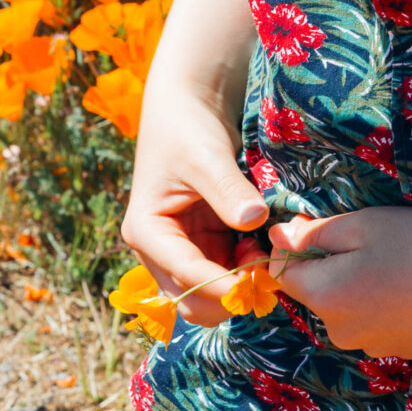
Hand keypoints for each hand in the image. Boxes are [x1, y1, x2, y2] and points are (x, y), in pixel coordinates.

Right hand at [121, 91, 267, 326]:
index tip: (262, 280)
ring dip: (240, 285)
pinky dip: (246, 272)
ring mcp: (183, 251)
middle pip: (192, 302)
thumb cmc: (189, 127)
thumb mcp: (207, 155)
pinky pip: (226, 276)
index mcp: (145, 232)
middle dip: (230, 294)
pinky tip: (261, 246)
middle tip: (266, 269)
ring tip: (263, 252)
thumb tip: (254, 220)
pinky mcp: (205, 246)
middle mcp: (159, 250)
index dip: (224, 285)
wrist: (191, 108)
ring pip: (211, 296)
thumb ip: (228, 189)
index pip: (185, 275)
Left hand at [268, 207, 411, 358]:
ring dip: (359, 287)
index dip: (295, 245)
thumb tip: (276, 238)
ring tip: (401, 264)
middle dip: (331, 267)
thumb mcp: (364, 225)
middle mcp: (341, 332)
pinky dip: (386, 304)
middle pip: (317, 292)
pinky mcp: (400, 350)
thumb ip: (312, 234)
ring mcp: (372, 346)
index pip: (283, 272)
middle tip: (375, 242)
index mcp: (325, 298)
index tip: (323, 225)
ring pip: (348, 308)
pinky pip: (377, 322)